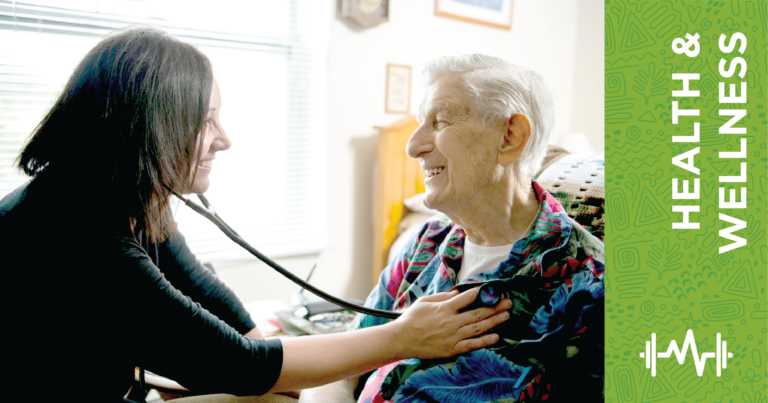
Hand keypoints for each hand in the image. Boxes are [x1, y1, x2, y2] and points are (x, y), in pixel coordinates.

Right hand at [390, 288, 511, 359]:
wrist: (402, 339)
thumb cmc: (411, 319)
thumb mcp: (424, 301)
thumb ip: (441, 296)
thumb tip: (456, 293)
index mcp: (444, 308)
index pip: (467, 298)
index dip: (481, 292)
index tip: (493, 289)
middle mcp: (451, 322)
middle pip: (478, 313)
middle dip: (495, 307)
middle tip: (508, 302)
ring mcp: (453, 336)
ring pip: (478, 328)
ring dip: (495, 321)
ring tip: (506, 316)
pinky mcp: (452, 349)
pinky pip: (472, 345)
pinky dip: (485, 341)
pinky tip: (496, 337)